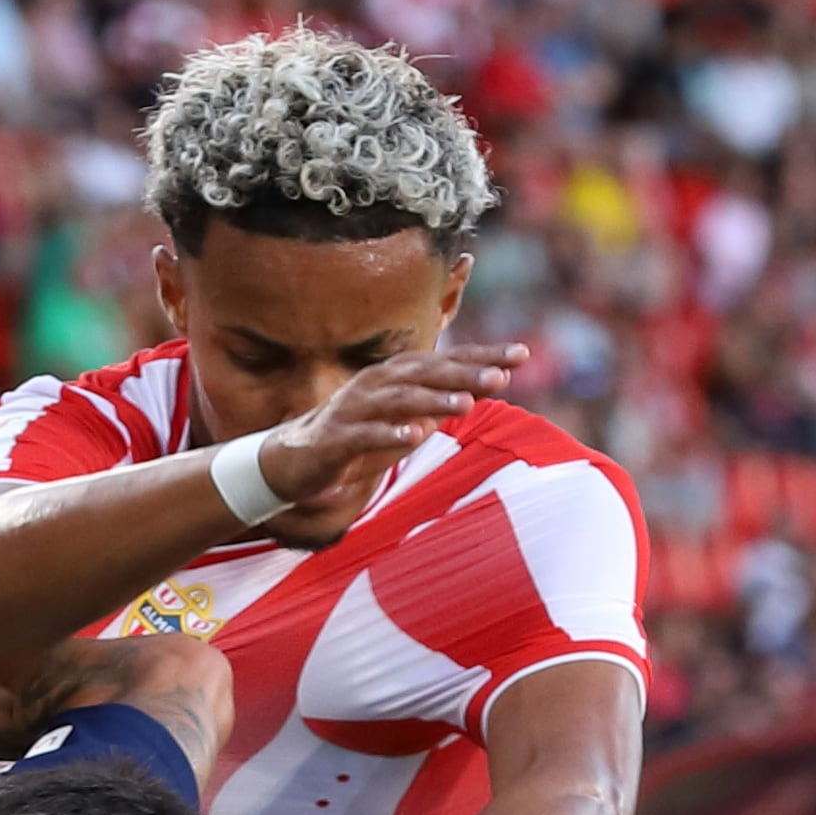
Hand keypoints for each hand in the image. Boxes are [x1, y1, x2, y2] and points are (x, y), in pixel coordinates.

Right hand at [255, 343, 527, 516]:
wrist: (294, 460)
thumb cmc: (357, 437)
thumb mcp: (404, 418)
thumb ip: (439, 403)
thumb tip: (483, 388)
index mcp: (397, 376)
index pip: (448, 360)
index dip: (483, 355)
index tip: (522, 354)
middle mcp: (377, 383)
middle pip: (427, 373)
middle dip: (465, 372)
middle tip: (503, 375)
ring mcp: (355, 408)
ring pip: (399, 399)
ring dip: (434, 400)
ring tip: (467, 403)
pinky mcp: (336, 438)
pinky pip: (366, 434)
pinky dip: (390, 434)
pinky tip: (415, 437)